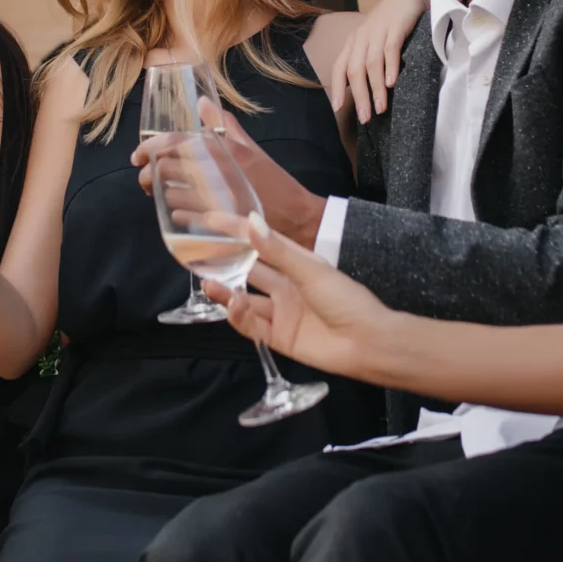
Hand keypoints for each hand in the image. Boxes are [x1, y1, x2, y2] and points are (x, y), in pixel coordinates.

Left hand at [139, 107, 324, 244]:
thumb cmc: (272, 182)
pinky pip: (180, 217)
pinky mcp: (213, 223)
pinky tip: (179, 212)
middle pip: (163, 168)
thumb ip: (224, 124)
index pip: (173, 142)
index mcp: (221, 149)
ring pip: (168, 194)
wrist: (295, 218)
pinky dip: (174, 214)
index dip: (148, 147)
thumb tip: (202, 102)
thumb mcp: (250, 148)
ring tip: (165, 196)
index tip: (138, 156)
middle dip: (148, 174)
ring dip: (161, 195)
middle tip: (148, 180)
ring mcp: (212, 199)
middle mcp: (215, 171)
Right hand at [207, 215, 395, 380]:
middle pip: (248, 270)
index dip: (236, 230)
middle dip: (224, 262)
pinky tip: (231, 304)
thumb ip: (277, 250)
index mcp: (296, 263)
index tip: (209, 218)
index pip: (260, 242)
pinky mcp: (277, 337)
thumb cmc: (345, 299)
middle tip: (196, 253)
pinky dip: (238, 315)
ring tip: (208, 283)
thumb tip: (250, 220)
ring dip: (226, 291)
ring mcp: (280, 312)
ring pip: (245, 298)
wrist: (367, 343)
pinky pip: (251, 325)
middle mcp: (285, 285)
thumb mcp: (310, 270)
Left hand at [326, 0, 425, 123]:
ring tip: (380, 108)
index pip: (339, 68)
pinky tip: (392, 83)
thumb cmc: (390, 23)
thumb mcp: (372, 41)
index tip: (338, 109)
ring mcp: (377, 31)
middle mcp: (361, 37)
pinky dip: (390, 67)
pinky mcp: (395, 27)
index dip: (337, 88)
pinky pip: (390, 49)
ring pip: (372, 63)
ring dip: (376, 88)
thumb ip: (364, 61)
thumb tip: (357, 89)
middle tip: (366, 118)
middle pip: (355, 70)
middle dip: (359, 96)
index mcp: (353, 42)